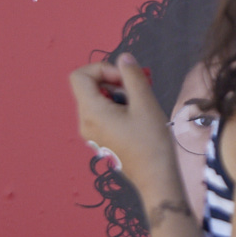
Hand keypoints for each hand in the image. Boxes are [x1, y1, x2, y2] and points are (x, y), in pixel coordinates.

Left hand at [67, 58, 176, 187]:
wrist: (155, 178)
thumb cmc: (151, 142)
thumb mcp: (145, 103)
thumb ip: (132, 76)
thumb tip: (124, 58)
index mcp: (91, 112)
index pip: (80, 76)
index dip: (102, 69)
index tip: (125, 78)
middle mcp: (85, 122)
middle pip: (89, 86)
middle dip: (114, 81)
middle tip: (140, 87)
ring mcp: (91, 133)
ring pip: (97, 99)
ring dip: (119, 93)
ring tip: (141, 103)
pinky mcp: (100, 139)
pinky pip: (102, 113)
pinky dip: (117, 106)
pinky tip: (138, 115)